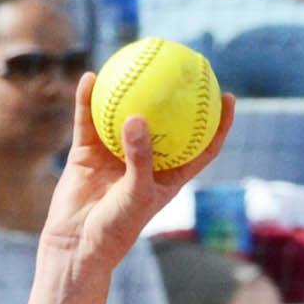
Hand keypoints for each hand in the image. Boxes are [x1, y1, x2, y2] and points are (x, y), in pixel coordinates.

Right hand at [43, 73, 232, 275]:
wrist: (76, 244)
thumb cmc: (116, 228)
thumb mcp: (136, 194)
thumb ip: (139, 157)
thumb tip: (138, 116)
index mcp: (169, 176)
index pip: (202, 146)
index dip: (217, 123)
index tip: (227, 96)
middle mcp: (145, 161)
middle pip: (166, 121)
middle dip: (175, 95)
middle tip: (184, 65)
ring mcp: (115, 154)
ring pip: (125, 114)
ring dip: (130, 88)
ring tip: (134, 58)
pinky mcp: (87, 152)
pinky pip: (90, 120)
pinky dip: (89, 100)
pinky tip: (91, 77)